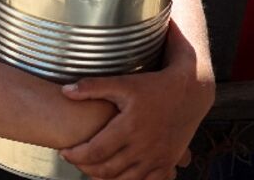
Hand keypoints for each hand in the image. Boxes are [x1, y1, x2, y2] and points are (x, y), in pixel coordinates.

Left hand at [59, 68, 210, 178]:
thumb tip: (64, 92)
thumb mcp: (123, 83)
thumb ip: (92, 87)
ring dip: (105, 178)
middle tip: (74, 161)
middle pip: (108, 169)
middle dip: (86, 168)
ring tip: (90, 169)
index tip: (63, 152)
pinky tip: (116, 176)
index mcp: (130, 128)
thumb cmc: (152, 86)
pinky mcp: (168, 162)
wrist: (189, 93)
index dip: (76, 155)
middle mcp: (144, 147)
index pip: (95, 151)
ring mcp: (158, 158)